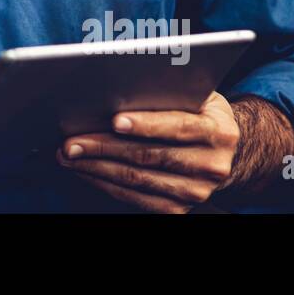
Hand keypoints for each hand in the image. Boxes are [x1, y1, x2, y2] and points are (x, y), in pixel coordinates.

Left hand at [57, 91, 239, 213]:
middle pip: (149, 156)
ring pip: (137, 179)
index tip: (114, 121)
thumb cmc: (198, 113)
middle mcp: (211, 165)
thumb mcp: (196, 95)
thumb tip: (121, 86)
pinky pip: (134, 197)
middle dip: (105, 146)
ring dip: (97, 167)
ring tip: (70, 154)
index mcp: (219, 132)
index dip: (146, 124)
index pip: (178, 126)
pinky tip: (86, 170)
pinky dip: (105, 183)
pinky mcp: (178, 208)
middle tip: (72, 141)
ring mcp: (195, 191)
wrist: (222, 153)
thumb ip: (170, 91)